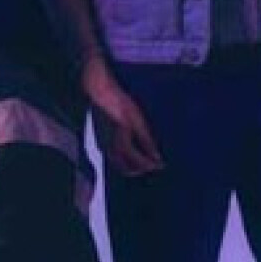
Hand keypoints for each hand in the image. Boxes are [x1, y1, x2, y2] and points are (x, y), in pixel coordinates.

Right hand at [81, 56, 163, 176]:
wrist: (98, 92)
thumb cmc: (119, 103)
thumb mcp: (137, 120)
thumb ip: (147, 140)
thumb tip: (157, 157)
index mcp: (122, 146)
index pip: (139, 164)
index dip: (151, 166)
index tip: (162, 165)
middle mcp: (110, 150)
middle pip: (127, 169)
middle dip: (141, 169)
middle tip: (154, 164)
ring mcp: (103, 145)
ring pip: (118, 164)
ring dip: (131, 165)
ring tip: (144, 158)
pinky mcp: (100, 139)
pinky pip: (113, 156)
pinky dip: (123, 158)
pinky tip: (130, 149)